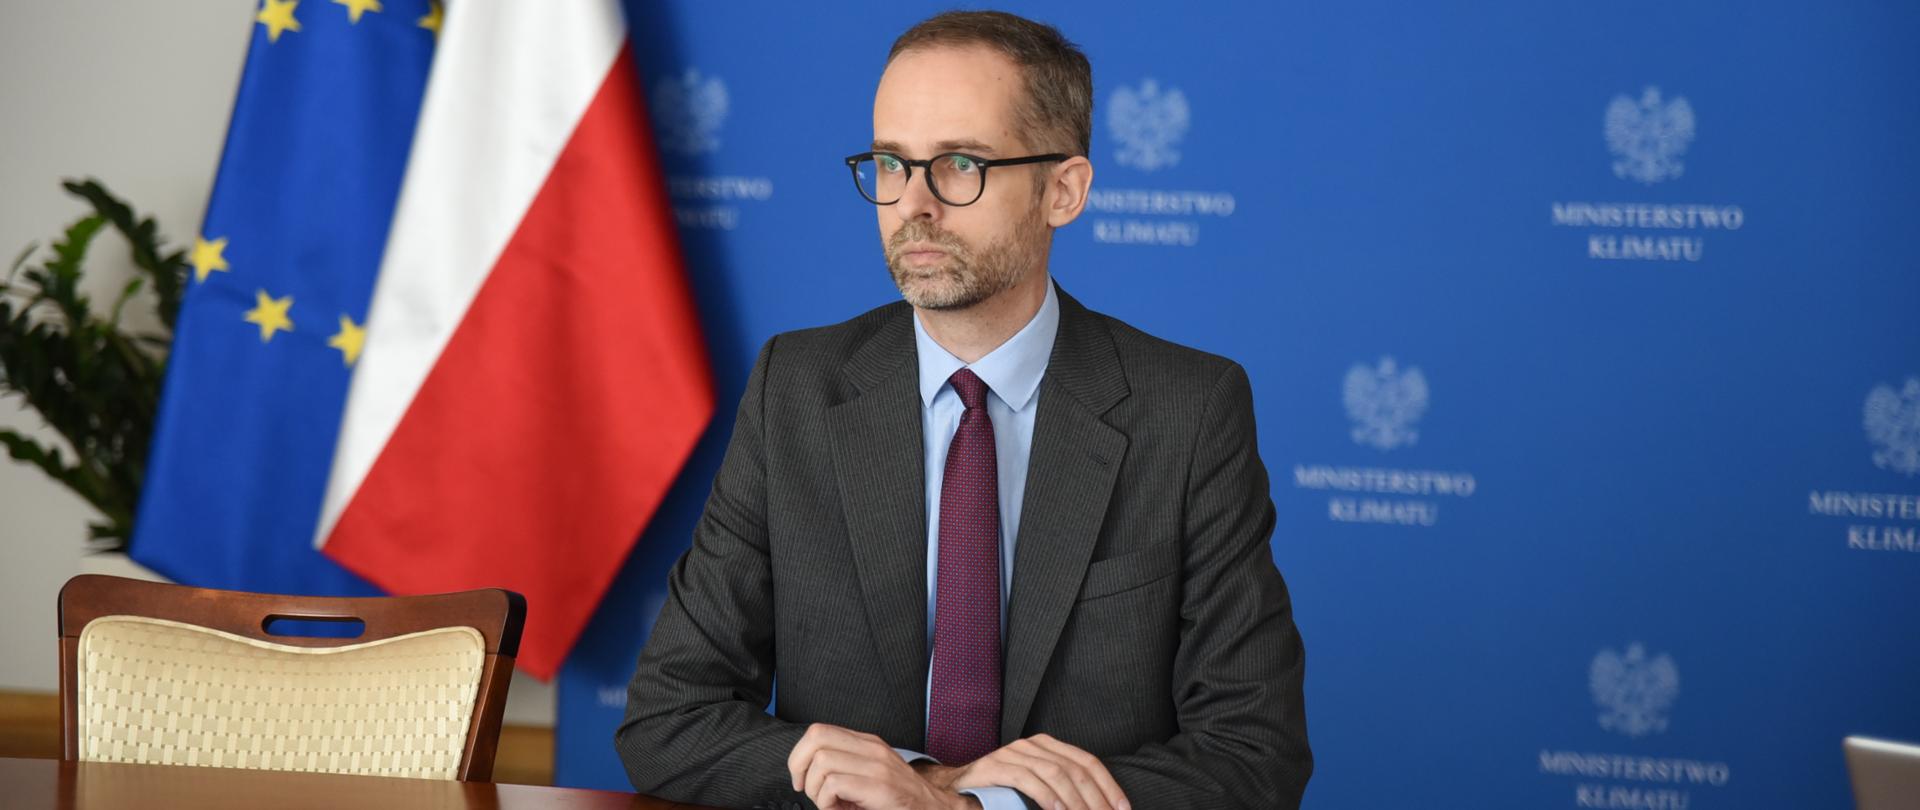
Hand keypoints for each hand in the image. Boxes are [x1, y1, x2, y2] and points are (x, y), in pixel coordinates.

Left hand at [787, 723, 972, 809]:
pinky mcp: (880, 786)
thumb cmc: (898, 800)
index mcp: (867, 743)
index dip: (799, 755)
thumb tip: (806, 773)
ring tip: (830, 804)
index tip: (800, 779)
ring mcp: (877, 766)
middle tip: (806, 789)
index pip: (818, 731)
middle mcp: (872, 749)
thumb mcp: (869, 775)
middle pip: (816, 737)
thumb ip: (844, 766)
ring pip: (822, 762)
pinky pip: (834, 784)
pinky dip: (826, 803)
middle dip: (798, 766)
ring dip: (816, 790)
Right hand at [932, 734, 1128, 809]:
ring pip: (1055, 773)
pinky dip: (1047, 797)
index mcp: (1048, 745)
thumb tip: (1094, 807)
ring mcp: (1013, 753)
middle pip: (1076, 768)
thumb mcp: (1038, 786)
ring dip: (1076, 801)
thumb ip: (1062, 790)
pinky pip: (1028, 779)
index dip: (1108, 786)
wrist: (958, 787)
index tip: (1122, 808)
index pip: (1087, 761)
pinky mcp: (996, 766)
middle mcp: (1033, 744)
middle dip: (1096, 798)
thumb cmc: (1002, 790)